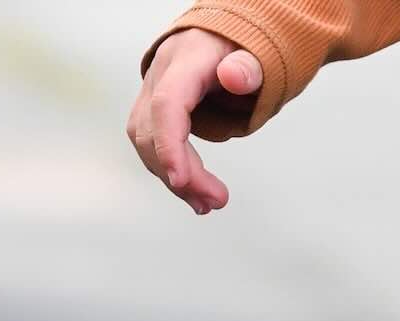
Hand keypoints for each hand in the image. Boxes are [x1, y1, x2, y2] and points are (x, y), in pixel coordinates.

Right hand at [127, 30, 263, 213]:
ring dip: (174, 179)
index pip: (167, 105)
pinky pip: (153, 144)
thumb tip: (234, 77)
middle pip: (154, 132)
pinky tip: (194, 191)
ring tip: (208, 204)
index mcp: (184, 61)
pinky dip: (171, 170)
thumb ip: (248, 67)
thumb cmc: (239, 48)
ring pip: (148, 143)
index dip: (170, 145)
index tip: (181, 180)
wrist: (220, 37)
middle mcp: (160, 76)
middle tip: (216, 201)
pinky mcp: (153, 110)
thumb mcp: (252, 53)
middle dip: (182, 173)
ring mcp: (152, 93)